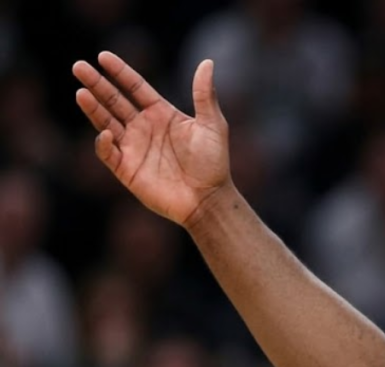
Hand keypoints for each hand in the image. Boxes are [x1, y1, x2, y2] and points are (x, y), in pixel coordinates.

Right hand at [72, 52, 230, 227]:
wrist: (209, 198)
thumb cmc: (214, 162)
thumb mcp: (213, 125)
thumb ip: (204, 94)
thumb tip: (207, 62)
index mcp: (161, 113)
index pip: (135, 87)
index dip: (119, 72)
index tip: (102, 56)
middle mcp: (144, 127)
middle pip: (114, 101)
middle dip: (96, 84)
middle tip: (78, 67)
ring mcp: (133, 148)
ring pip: (106, 123)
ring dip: (93, 108)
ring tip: (81, 92)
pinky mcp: (127, 169)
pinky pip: (108, 153)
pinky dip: (104, 143)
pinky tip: (106, 133)